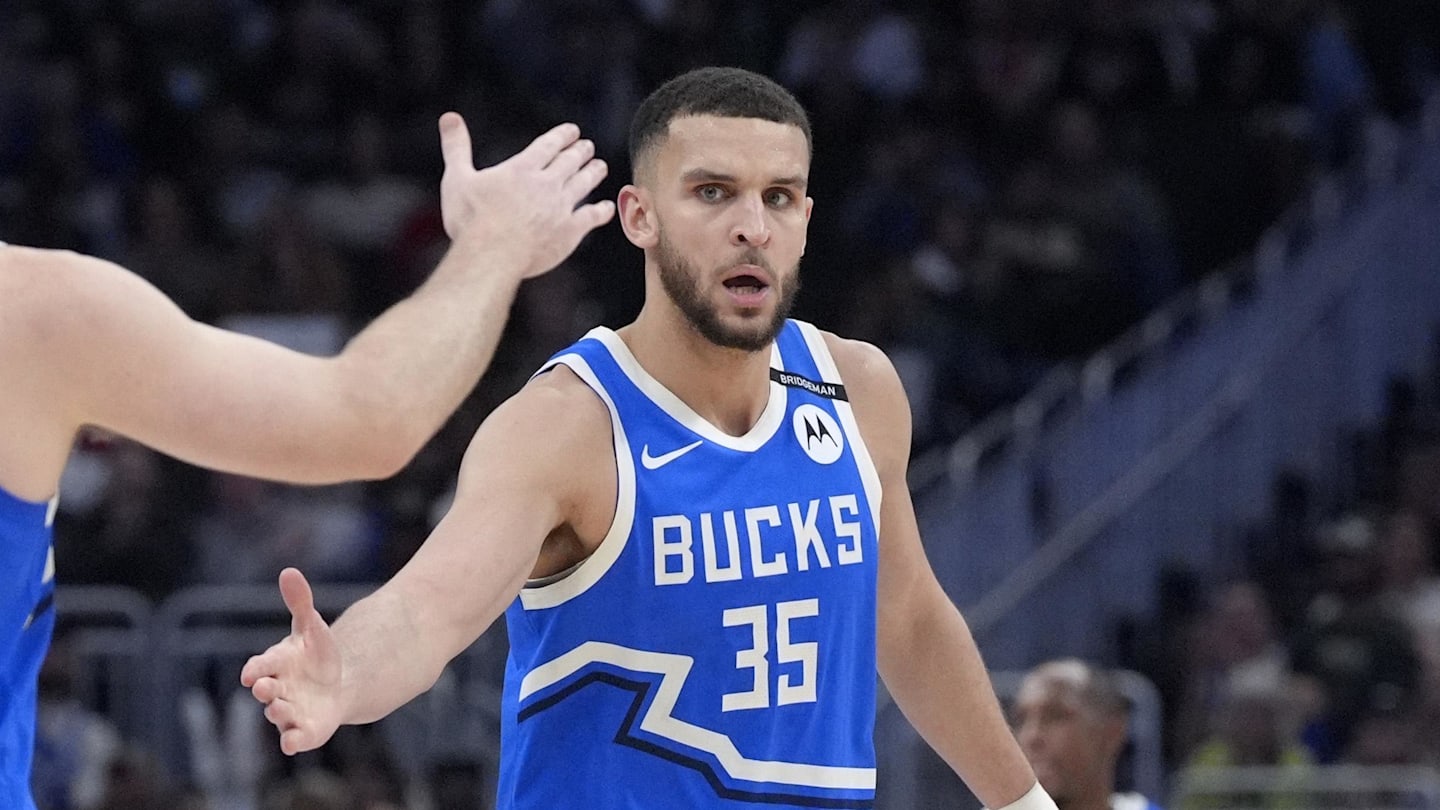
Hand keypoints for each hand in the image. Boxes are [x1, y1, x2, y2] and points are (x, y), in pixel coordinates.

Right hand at [241, 568, 343, 754]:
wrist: (338, 683)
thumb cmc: (317, 654)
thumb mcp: (312, 626)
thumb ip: (300, 602)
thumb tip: (288, 571)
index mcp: (275, 665)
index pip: (261, 666)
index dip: (256, 669)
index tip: (251, 673)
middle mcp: (277, 690)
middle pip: (267, 691)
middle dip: (264, 690)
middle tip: (263, 688)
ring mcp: (289, 712)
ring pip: (278, 715)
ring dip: (277, 713)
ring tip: (279, 709)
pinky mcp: (305, 731)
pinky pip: (295, 740)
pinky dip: (293, 742)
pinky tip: (292, 743)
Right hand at [437, 112, 614, 279]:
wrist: (492, 255)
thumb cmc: (471, 219)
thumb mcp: (457, 178)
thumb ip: (456, 147)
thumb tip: (449, 117)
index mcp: (522, 169)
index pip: (548, 145)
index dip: (562, 136)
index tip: (572, 131)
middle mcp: (546, 184)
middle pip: (570, 162)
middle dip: (580, 152)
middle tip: (588, 146)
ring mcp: (561, 208)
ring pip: (583, 184)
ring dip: (593, 173)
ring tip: (600, 167)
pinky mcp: (569, 232)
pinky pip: (591, 217)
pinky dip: (601, 211)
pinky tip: (607, 208)